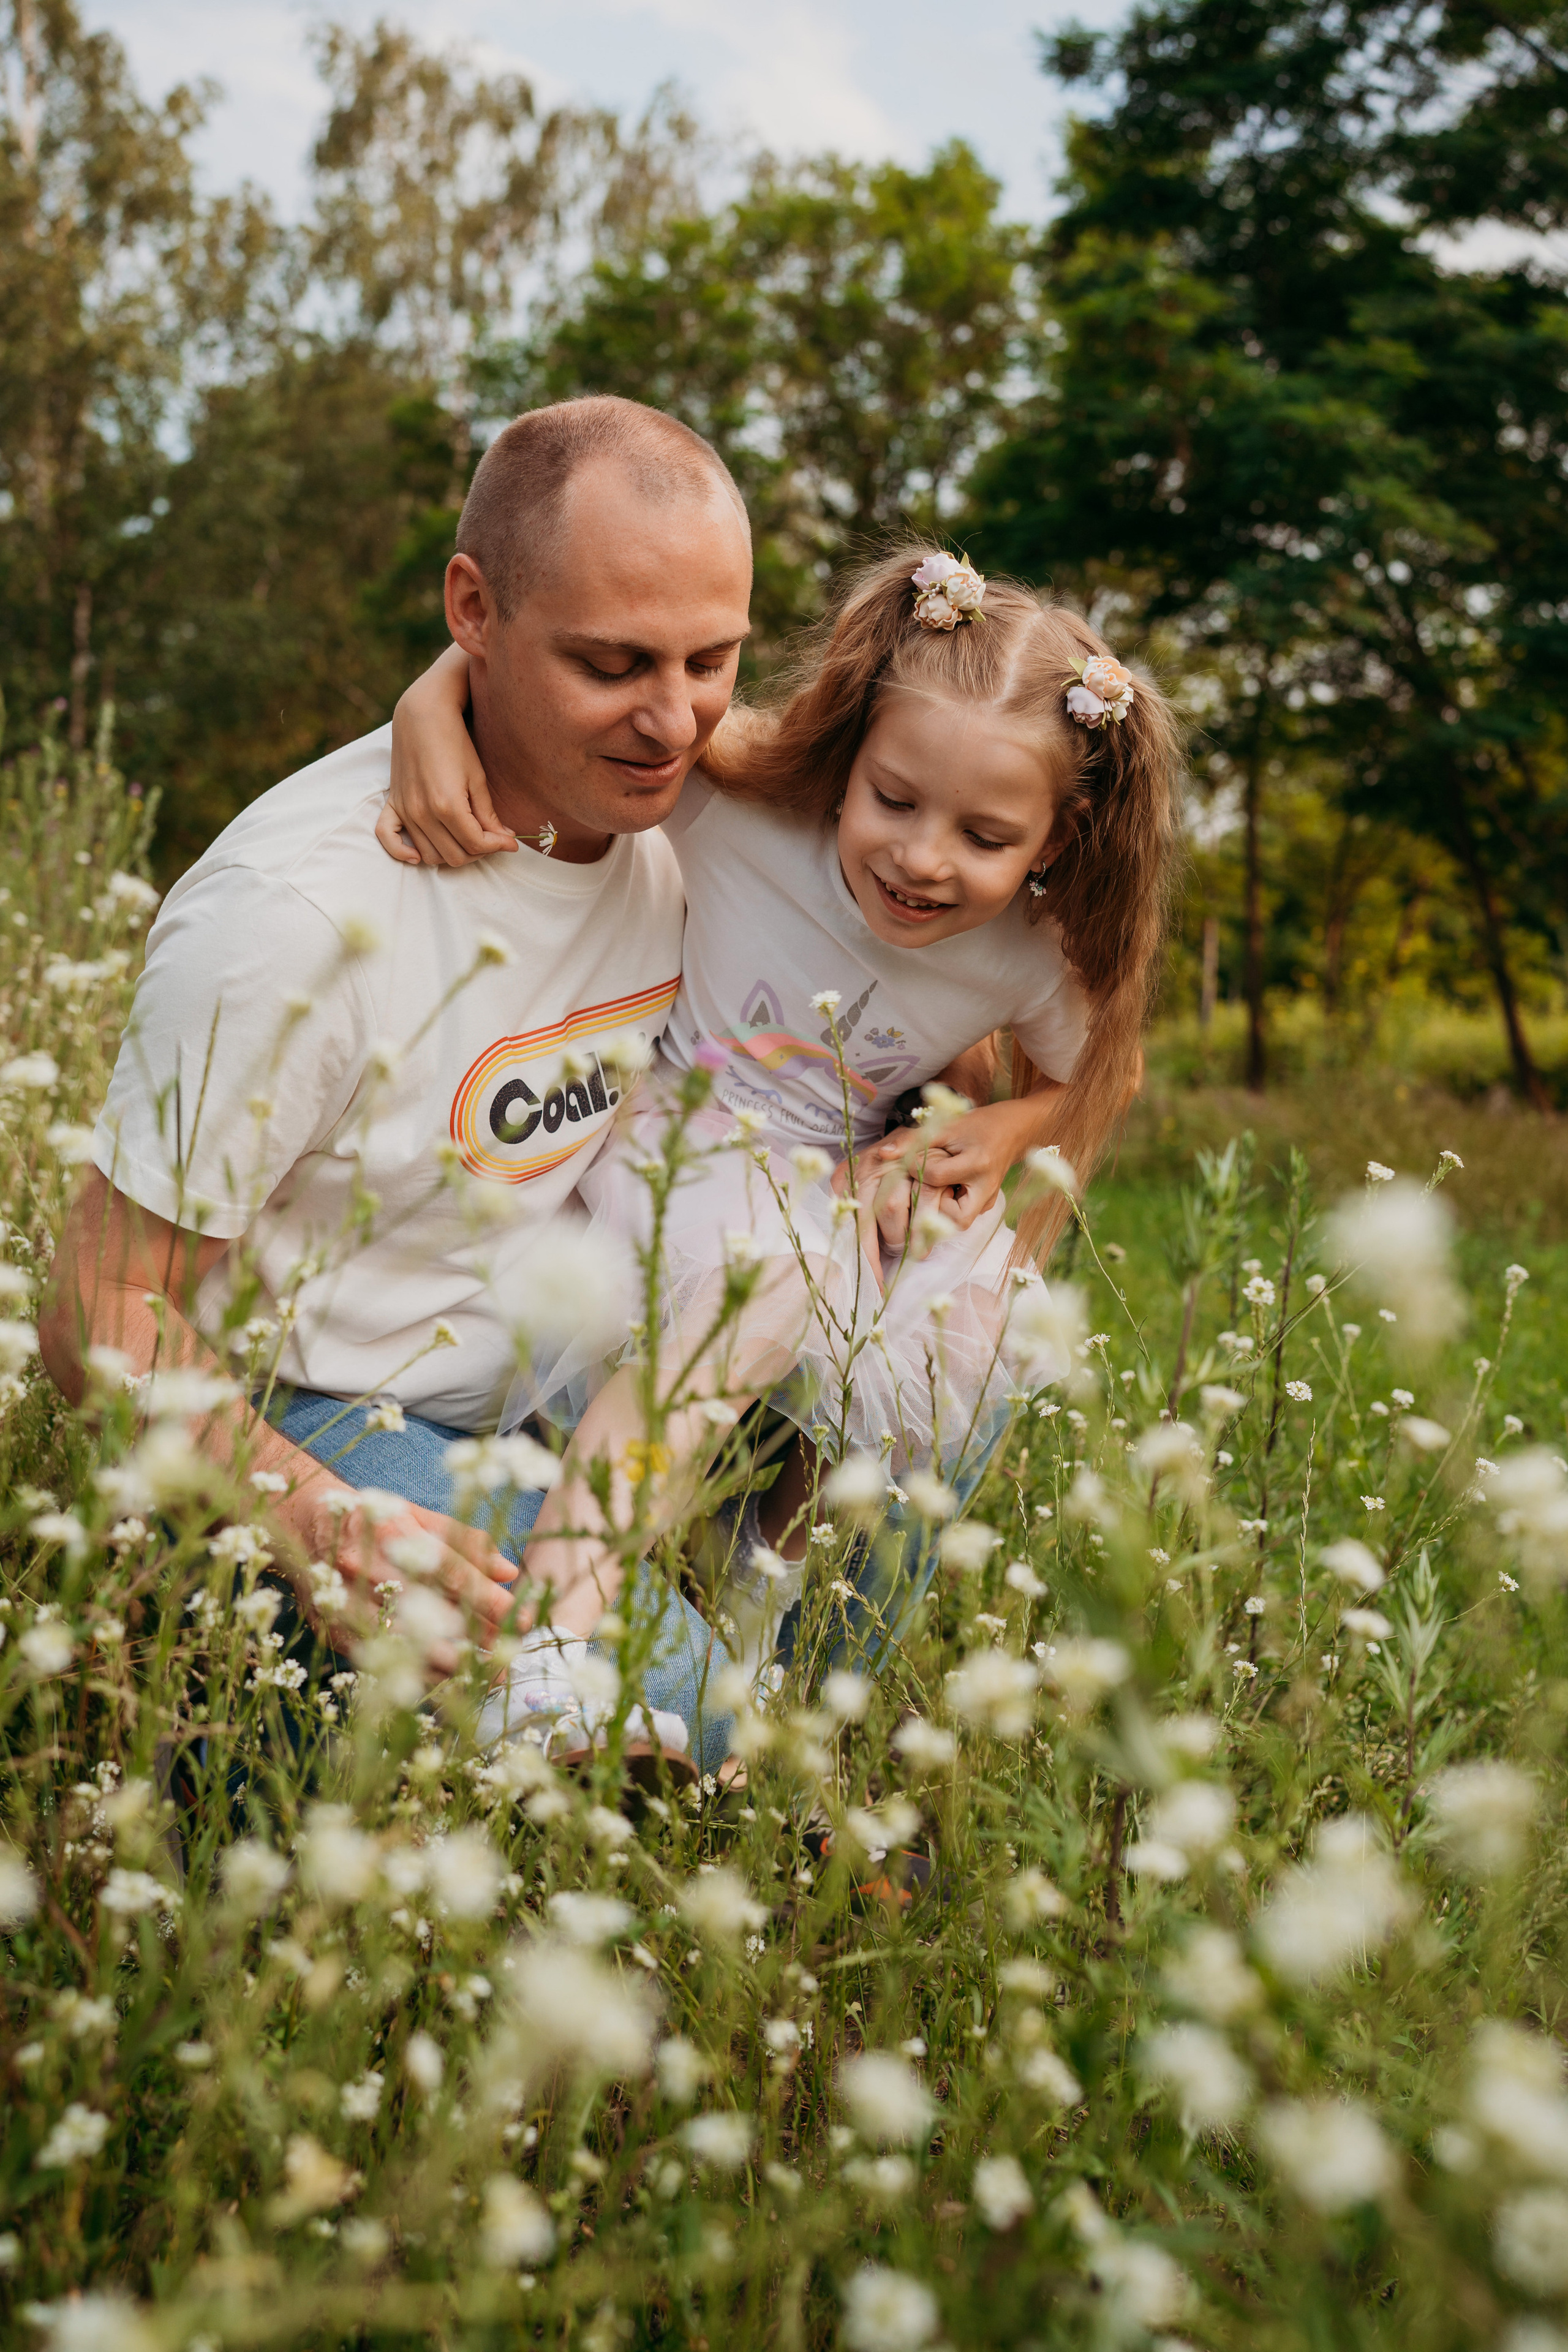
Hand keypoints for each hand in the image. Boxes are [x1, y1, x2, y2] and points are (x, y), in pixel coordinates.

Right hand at [297, 1486, 520, 1670]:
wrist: (301, 1525)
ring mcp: (344, 1603)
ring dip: (452, 1665)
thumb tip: (508, 1571)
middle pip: (430, 1616)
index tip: (524, 1617)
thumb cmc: (371, 1515)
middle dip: (476, 1640)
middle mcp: (365, 1569)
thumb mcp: (418, 1515)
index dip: (488, 1601)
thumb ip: (464, 1541)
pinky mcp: (333, 1631)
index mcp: (389, 1531)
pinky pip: (380, 1661)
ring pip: (404, 1647)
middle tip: (512, 1655)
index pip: (449, 1574)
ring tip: (487, 1674)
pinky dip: (415, 1673)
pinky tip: (446, 1678)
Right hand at [381, 643, 517, 868]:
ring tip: (466, 838)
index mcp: (448, 806)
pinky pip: (387, 838)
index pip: (476, 844)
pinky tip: (418, 854)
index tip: (510, 841)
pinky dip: (401, 852)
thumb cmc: (455, 743)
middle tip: (490, 838)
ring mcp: (405, 810)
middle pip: (455, 856)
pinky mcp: (393, 804)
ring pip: (430, 855)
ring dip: (451, 854)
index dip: (498, 846)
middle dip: (478, 852)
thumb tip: (505, 841)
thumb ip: (488, 815)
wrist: (423, 716)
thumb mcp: (478, 779)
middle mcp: (423, 813)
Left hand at [846, 1113, 1010, 1248]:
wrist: (1013, 1129)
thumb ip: (914, 1141)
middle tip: (920, 1194)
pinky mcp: (988, 1203)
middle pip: (956, 1219)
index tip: (910, 1161)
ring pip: (960, 1222)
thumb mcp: (946, 1126)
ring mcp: (989, 1199)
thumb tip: (883, 1154)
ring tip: (929, 1194)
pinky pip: (964, 1215)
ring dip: (940, 1212)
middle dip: (933, 1211)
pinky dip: (949, 1208)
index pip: (936, 1177)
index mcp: (977, 1162)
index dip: (916, 1170)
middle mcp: (986, 1186)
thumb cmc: (977, 1125)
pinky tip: (940, 1194)